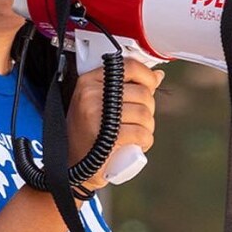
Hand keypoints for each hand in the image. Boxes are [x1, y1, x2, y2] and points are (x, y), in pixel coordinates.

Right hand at [66, 59, 164, 190]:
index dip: (147, 77)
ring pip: (145, 114)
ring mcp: (98, 115)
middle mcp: (91, 94)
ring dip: (147, 127)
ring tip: (135, 133)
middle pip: (142, 93)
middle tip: (136, 120)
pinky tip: (136, 144)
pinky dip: (145, 141)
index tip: (150, 87)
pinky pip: (141, 133)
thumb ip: (126, 87)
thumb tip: (157, 76)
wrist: (73, 165)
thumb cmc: (87, 134)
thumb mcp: (99, 102)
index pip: (130, 67)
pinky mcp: (107, 136)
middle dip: (147, 109)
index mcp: (89, 81)